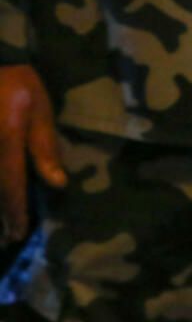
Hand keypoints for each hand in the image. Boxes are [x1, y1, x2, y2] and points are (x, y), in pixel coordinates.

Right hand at [0, 65, 65, 243]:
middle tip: (9, 237)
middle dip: (0, 213)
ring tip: (2, 223)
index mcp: (6, 140)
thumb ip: (45, 147)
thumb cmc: (16, 83)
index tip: (18, 233)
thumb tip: (57, 183)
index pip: (10, 183)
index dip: (14, 211)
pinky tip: (1, 195)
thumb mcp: (39, 109)